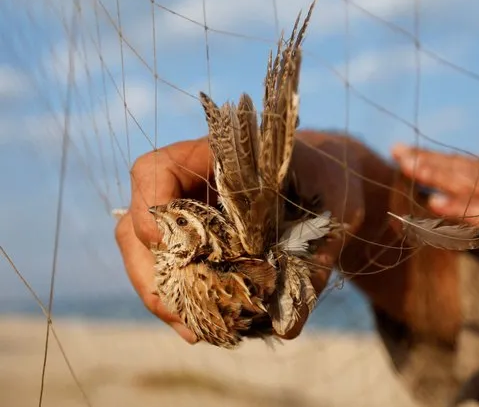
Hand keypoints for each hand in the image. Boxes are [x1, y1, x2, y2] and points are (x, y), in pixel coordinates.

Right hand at [114, 131, 365, 342]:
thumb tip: (288, 326)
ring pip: (151, 256)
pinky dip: (185, 302)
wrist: (331, 186)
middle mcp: (189, 186)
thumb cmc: (328, 178)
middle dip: (151, 272)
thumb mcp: (330, 205)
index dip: (148, 204)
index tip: (162, 240)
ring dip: (165, 296)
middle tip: (178, 313)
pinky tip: (205, 328)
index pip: (155, 169)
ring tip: (195, 331)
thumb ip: (314, 255)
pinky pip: (177, 275)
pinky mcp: (201, 247)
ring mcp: (189, 218)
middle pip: (140, 224)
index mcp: (211, 155)